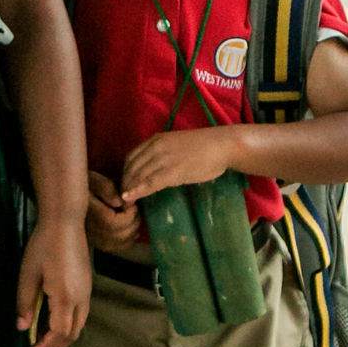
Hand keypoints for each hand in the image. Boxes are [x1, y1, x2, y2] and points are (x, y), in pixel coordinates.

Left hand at [16, 217, 90, 346]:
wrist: (65, 222)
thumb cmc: (43, 246)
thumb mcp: (28, 275)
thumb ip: (25, 303)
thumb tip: (22, 327)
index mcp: (65, 297)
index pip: (59, 332)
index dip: (46, 345)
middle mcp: (81, 298)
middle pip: (73, 333)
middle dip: (56, 344)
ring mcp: (87, 292)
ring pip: (79, 324)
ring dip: (63, 335)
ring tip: (45, 337)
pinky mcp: (87, 285)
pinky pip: (81, 313)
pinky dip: (69, 323)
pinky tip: (54, 320)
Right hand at [86, 170, 140, 252]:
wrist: (68, 194)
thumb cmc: (84, 183)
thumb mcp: (93, 179)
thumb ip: (106, 189)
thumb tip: (118, 203)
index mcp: (88, 213)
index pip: (113, 223)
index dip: (128, 216)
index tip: (131, 204)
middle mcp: (88, 229)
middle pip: (117, 235)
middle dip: (132, 223)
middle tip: (134, 210)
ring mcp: (90, 237)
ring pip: (116, 244)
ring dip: (130, 232)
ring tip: (132, 218)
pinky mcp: (94, 241)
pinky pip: (112, 248)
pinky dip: (125, 241)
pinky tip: (130, 231)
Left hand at [120, 128, 234, 203]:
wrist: (223, 146)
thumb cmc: (204, 148)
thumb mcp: (176, 146)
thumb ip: (162, 155)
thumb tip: (153, 170)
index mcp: (155, 140)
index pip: (131, 158)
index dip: (124, 174)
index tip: (125, 188)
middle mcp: (156, 147)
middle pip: (131, 169)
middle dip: (124, 186)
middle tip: (123, 202)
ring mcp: (163, 159)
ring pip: (138, 176)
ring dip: (129, 192)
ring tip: (126, 206)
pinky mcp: (172, 171)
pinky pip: (149, 183)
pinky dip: (136, 192)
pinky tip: (129, 199)